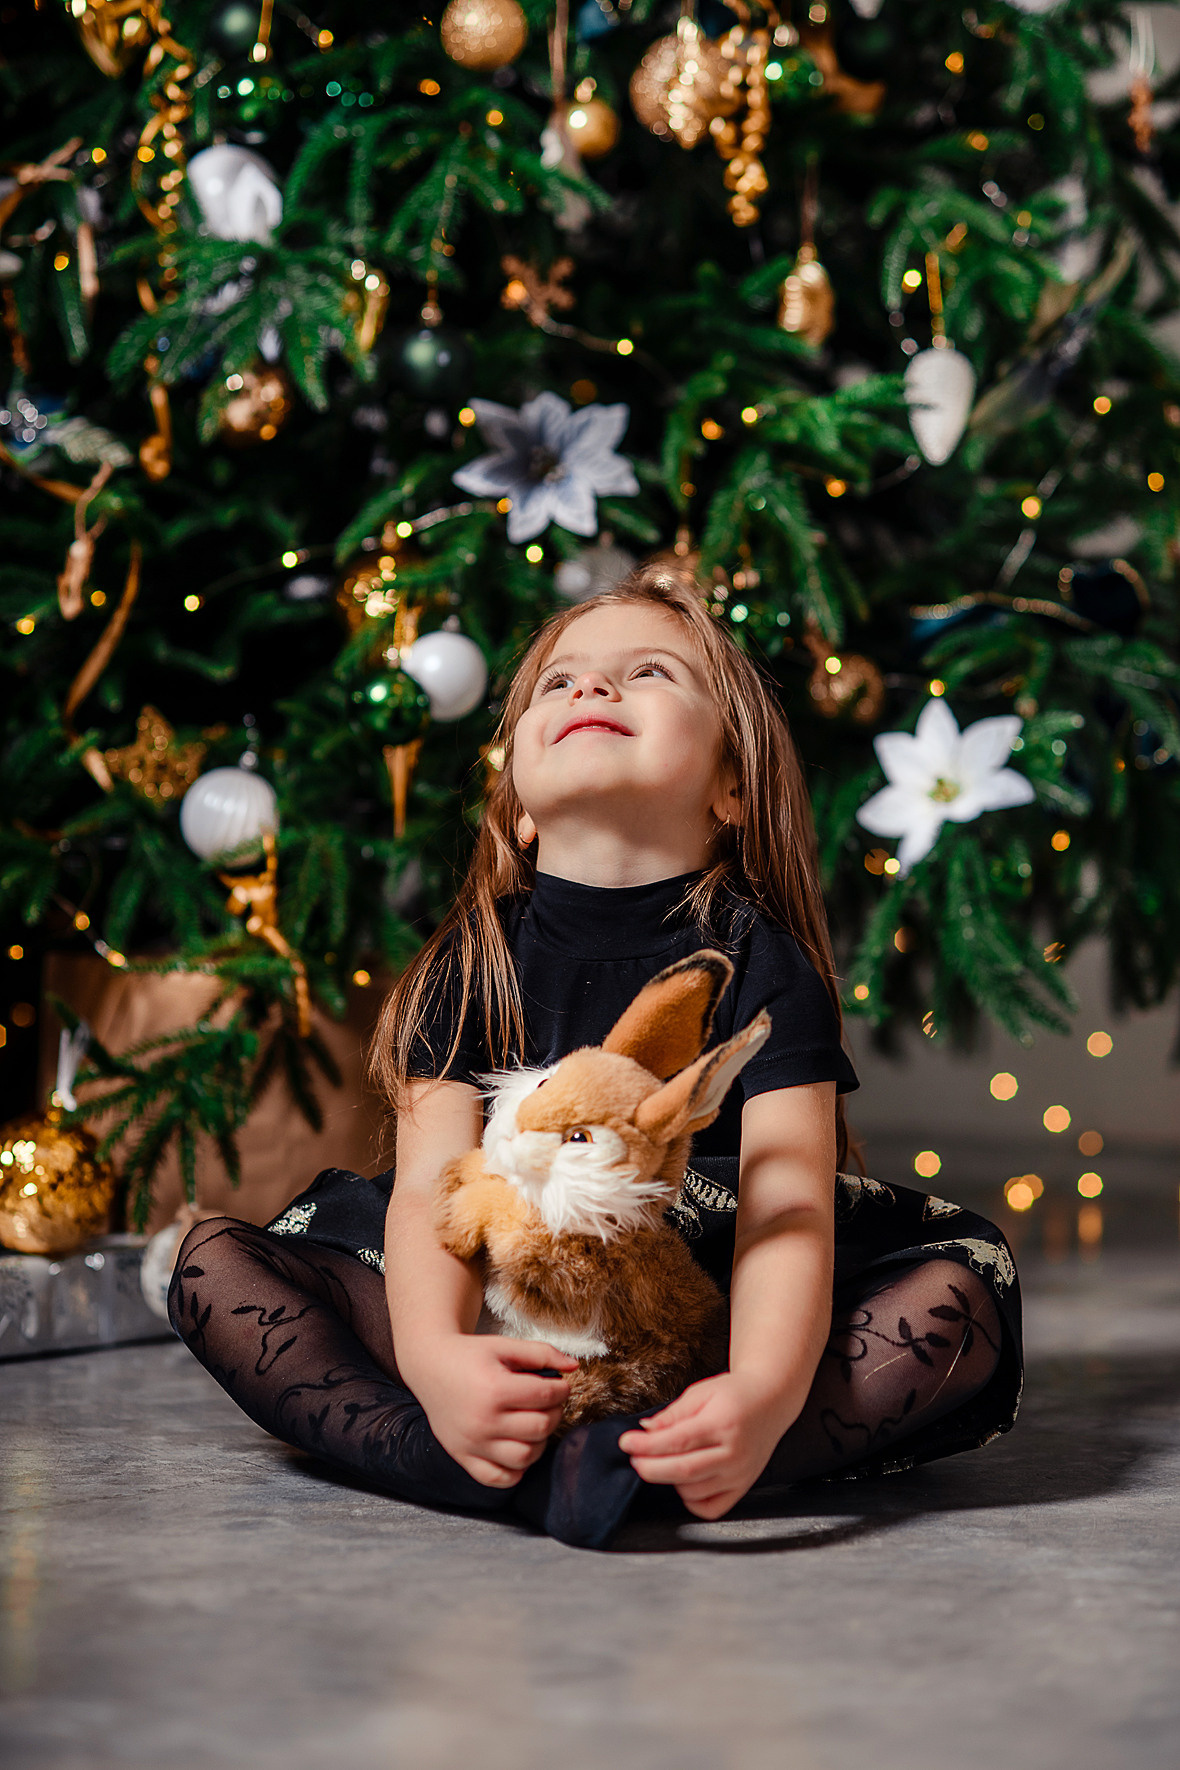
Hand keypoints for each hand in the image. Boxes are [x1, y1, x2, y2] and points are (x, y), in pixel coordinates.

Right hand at [408, 1334, 577, 1489]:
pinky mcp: (463, 1457)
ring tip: (534, 1423)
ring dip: (540, 1441)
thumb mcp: (504, 1345)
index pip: (546, 1395)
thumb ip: (541, 1353)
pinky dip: (516, 1469)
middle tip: (548, 1402)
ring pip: (525, 1457)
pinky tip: (518, 1446)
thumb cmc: (470, 1355)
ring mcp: (473, 1443)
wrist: (429, 1366)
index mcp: (494, 1389)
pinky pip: (499, 1479)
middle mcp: (483, 1421)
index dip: (562, 1389)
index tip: (560, 1385)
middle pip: (540, 1427)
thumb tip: (574, 1366)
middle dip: (554, 1412)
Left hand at [617, 1371, 792, 1519]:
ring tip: (662, 1462)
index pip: (677, 1441)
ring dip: (669, 1481)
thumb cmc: (733, 1393)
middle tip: (634, 1459)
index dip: (647, 1445)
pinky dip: (691, 1500)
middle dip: (651, 1468)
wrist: (771, 1401)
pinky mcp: (743, 1487)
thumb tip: (645, 1430)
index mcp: (722, 1424)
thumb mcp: (701, 1392)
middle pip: (683, 1471)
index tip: (626, 1442)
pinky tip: (684, 1481)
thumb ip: (673, 1414)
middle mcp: (734, 1453)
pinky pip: (711, 1508)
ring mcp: (740, 1474)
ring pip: (694, 1491)